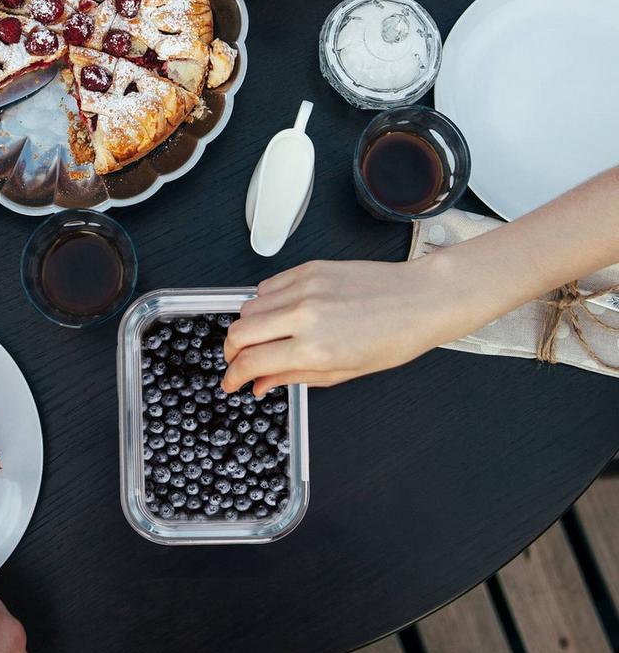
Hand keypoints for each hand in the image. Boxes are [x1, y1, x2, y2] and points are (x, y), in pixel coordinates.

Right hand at [224, 166, 618, 395]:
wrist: (421, 299)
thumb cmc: (394, 338)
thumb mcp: (344, 372)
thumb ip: (295, 377)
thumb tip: (262, 383)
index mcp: (314, 349)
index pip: (250, 362)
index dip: (233, 376)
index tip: (232, 382)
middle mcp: (304, 316)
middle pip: (239, 332)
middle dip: (231, 352)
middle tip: (238, 361)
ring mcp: (304, 288)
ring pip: (248, 307)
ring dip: (246, 326)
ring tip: (262, 337)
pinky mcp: (308, 268)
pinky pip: (267, 286)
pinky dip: (263, 302)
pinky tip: (278, 314)